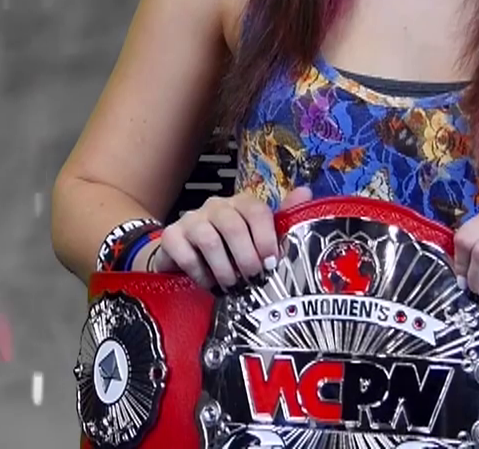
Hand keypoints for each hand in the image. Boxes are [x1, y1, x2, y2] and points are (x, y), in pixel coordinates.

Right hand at [146, 187, 312, 289]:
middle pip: (232, 225)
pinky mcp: (171, 236)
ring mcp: (191, 219)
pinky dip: (200, 273)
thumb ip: (282, 219)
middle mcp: (216, 207)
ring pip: (209, 240)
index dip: (266, 237)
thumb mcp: (257, 238)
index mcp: (240, 205)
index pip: (256, 210)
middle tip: (253, 278)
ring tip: (232, 285)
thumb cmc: (229, 249)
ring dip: (224, 269)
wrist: (185, 255)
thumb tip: (307, 193)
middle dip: (246, 257)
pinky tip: (208, 283)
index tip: (272, 262)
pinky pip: (185, 254)